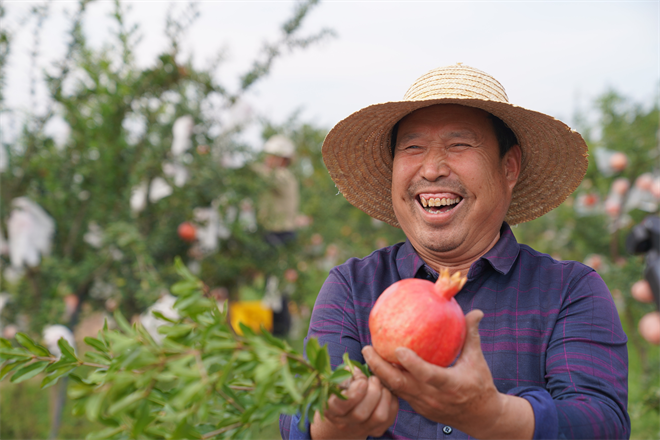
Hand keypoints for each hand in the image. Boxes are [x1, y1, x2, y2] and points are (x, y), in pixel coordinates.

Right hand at [310, 366, 398, 439]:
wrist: (346, 415)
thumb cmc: (341, 391)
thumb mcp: (337, 382)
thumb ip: (344, 375)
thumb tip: (355, 370)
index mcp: (332, 409)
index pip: (342, 405)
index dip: (355, 391)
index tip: (362, 380)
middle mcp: (345, 423)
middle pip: (361, 414)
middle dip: (372, 392)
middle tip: (373, 378)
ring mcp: (363, 429)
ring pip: (379, 416)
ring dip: (384, 396)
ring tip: (380, 385)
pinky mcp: (378, 430)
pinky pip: (390, 416)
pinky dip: (391, 400)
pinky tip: (385, 392)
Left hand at [362, 309, 532, 439]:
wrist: (480, 417)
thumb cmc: (479, 384)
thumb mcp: (477, 360)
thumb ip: (471, 335)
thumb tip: (476, 312)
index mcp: (450, 384)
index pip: (428, 375)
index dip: (412, 364)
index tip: (398, 349)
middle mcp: (433, 396)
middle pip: (401, 383)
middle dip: (380, 366)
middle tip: (368, 348)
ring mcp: (424, 404)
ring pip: (395, 389)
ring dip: (379, 373)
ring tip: (368, 354)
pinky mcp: (418, 408)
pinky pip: (398, 394)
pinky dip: (386, 380)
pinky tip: (378, 365)